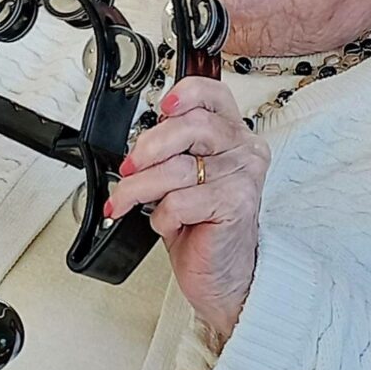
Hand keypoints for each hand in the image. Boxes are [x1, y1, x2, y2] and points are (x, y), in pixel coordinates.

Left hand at [105, 76, 270, 340]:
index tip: (161, 107)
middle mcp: (243, 151)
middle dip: (147, 147)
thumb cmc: (202, 226)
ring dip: (139, 187)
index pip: (213, 95)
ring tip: (127, 201)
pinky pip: (179, 200)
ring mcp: (242, 177)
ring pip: (176, 168)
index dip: (184, 94)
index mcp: (233, 135)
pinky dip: (160, 215)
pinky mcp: (234, 205)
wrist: (223, 276)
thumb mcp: (183, 178)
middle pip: (190, 126)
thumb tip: (137, 139)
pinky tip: (165, 223)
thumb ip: (172, 150)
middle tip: (129, 168)